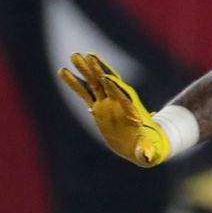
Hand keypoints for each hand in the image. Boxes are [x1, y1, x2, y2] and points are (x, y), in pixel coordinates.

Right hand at [58, 53, 170, 167]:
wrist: (141, 143)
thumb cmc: (146, 145)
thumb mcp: (147, 149)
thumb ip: (146, 152)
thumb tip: (148, 157)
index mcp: (131, 109)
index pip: (123, 95)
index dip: (115, 87)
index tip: (105, 76)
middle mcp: (118, 101)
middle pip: (107, 83)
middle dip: (98, 69)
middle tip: (86, 56)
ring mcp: (107, 102)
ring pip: (94, 83)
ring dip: (85, 70)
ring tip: (74, 56)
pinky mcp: (98, 107)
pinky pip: (85, 93)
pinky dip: (75, 83)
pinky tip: (63, 71)